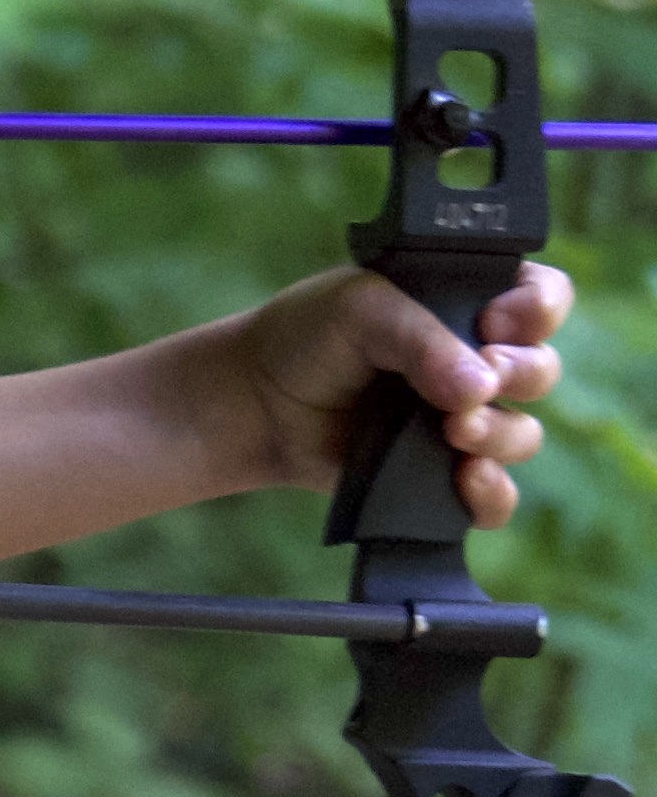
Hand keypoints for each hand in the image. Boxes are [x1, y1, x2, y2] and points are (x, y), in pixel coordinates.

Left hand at [225, 258, 573, 532]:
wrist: (256, 402)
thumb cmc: (307, 337)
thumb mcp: (360, 310)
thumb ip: (421, 339)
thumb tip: (480, 388)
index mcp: (468, 302)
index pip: (540, 298)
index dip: (538, 309)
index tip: (498, 323)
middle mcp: (477, 361)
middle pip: (541, 371)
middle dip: (524, 373)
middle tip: (486, 371)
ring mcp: (463, 420)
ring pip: (522, 435)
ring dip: (501, 434)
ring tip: (455, 430)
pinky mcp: (442, 475)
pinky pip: (495, 497)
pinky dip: (492, 494)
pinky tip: (466, 478)